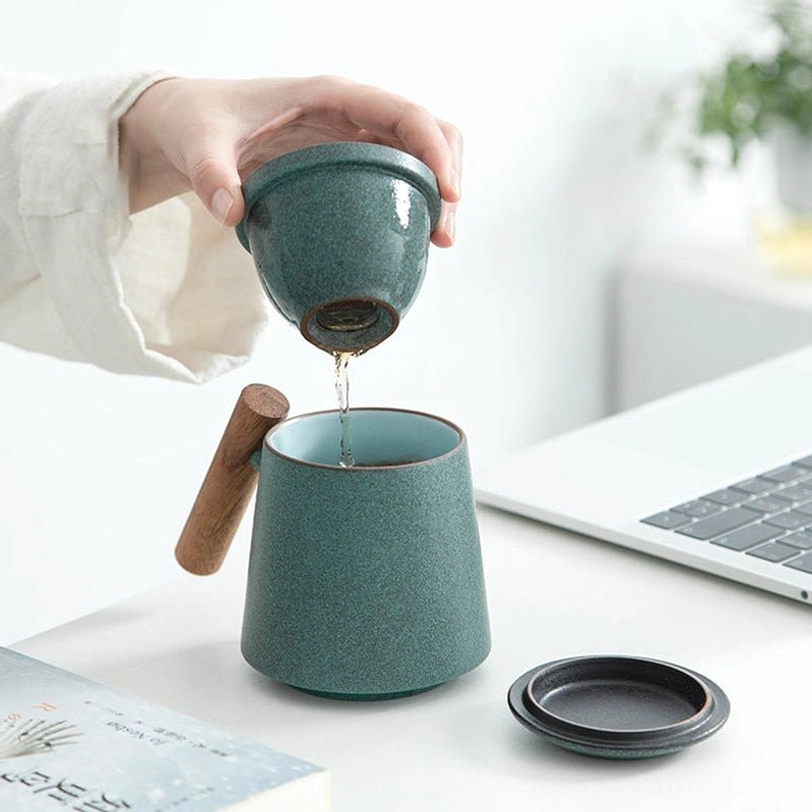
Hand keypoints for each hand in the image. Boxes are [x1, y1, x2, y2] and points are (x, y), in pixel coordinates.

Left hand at [119, 75, 461, 246]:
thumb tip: (232, 212)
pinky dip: (412, 203)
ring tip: (436, 240)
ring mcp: (353, 139)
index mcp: (331, 95)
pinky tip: (410, 235)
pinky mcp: (347, 164)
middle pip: (427, 131)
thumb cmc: (199, 121)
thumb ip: (212, 174)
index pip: (403, 112)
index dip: (433, 148)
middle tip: (442, 231)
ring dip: (437, 194)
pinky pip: (396, 177)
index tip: (446, 192)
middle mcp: (352, 113)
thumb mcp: (199, 144)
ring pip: (419, 155)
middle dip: (447, 176)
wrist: (190, 126)